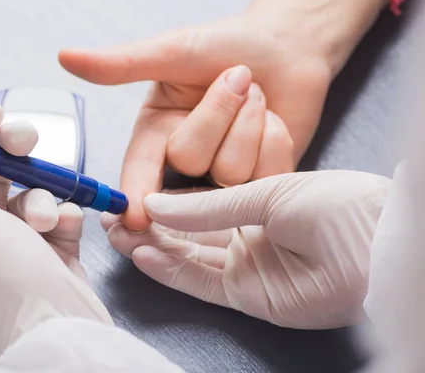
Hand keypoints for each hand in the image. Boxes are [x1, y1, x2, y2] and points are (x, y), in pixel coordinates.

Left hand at [0, 102, 111, 362]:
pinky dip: (64, 215)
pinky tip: (65, 228)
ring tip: (46, 220)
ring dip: (42, 197)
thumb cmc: (8, 284)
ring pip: (31, 192)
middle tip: (26, 139)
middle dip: (13, 153)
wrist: (62, 332)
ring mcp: (19, 242)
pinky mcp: (53, 250)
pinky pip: (59, 215)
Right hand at [59, 17, 328, 230]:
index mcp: (157, 133)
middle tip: (236, 78)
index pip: (139, 170)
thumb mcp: (174, 51)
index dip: (137, 195)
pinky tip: (273, 120)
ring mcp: (224, 176)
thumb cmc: (227, 43)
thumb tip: (66, 56)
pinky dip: (273, 140)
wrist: (286, 45)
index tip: (134, 219)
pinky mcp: (260, 183)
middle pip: (190, 164)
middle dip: (216, 116)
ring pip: (231, 173)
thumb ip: (123, 64)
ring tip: (255, 95)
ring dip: (249, 123)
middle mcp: (186, 160)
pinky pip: (266, 177)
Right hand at [101, 171, 390, 328]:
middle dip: (147, 227)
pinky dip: (172, 271)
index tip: (130, 195)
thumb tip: (157, 203)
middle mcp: (246, 235)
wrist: (376, 244)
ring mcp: (246, 266)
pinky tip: (146, 257)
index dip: (162, 202)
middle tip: (113, 219)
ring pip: (187, 258)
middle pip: (185, 233)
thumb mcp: (267, 192)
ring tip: (118, 237)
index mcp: (253, 203)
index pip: (195, 204)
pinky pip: (201, 283)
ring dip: (152, 249)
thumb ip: (209, 205)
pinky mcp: (248, 296)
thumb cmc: (335, 204)